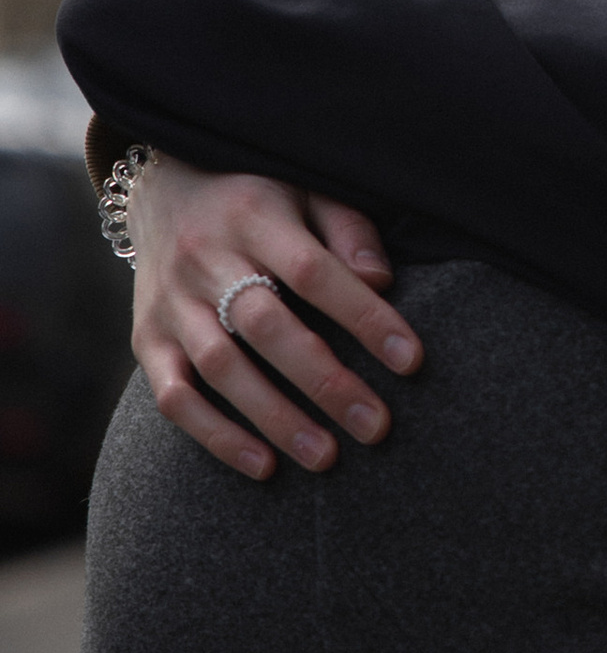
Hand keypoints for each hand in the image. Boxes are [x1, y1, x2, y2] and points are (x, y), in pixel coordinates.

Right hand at [127, 153, 416, 481]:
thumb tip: (382, 282)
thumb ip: (347, 230)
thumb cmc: (260, 198)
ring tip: (326, 457)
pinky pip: (174, 396)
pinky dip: (216, 434)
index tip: (412, 361)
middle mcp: (206, 260)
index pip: (314, 272)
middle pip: (266, 326)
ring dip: (274, 417)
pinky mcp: (147, 339)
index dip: (363, 317)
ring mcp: (171, 304)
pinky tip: (263, 465)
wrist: (163, 188)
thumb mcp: (306, 189)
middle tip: (375, 426)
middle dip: (324, 381)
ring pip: (220, 367)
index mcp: (255, 217)